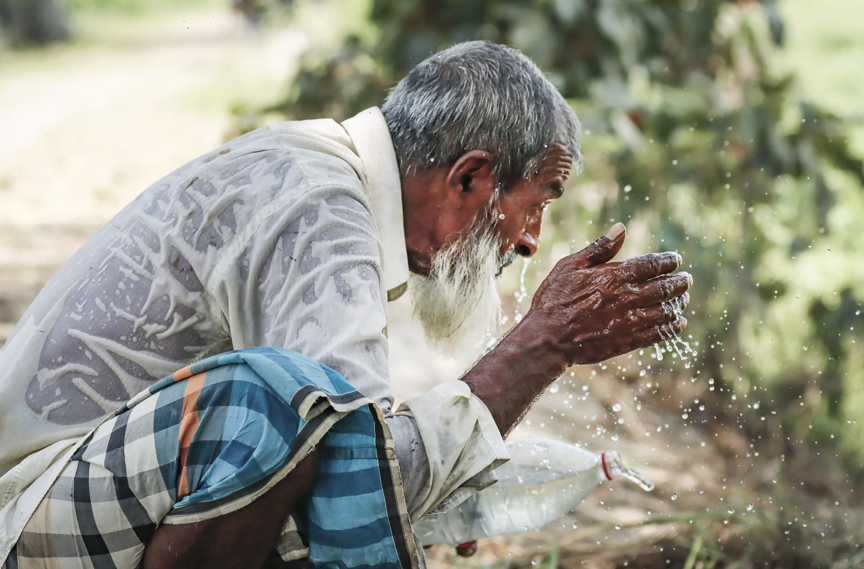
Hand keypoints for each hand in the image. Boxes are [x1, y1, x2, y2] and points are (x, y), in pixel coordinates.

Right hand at [525, 223, 690, 365]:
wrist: (548, 339)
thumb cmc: (554, 299)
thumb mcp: (569, 266)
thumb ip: (599, 249)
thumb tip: (621, 228)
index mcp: (614, 276)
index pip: (652, 265)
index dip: (668, 261)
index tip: (676, 260)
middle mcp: (627, 297)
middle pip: (665, 287)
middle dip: (680, 282)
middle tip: (686, 279)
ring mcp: (630, 321)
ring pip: (666, 310)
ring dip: (679, 303)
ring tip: (683, 298)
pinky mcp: (629, 341)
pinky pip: (660, 333)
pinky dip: (673, 327)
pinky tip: (680, 322)